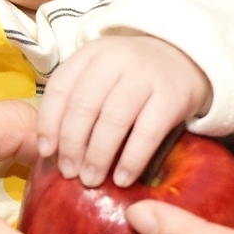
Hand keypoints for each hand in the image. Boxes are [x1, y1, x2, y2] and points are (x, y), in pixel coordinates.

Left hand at [39, 35, 213, 185]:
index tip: (46, 152)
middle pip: (84, 106)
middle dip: (72, 144)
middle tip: (69, 172)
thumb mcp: (102, 74)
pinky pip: (147, 133)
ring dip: (98, 155)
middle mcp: (116, 59)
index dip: (49, 123)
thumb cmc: (133, 76)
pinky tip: (122, 178)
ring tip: (91, 180)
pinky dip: (131, 159)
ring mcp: (146, 76)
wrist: (186, 60)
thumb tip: (52, 150)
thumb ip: (77, 99)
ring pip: (113, 120)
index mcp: (91, 53)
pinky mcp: (171, 96)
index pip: (60, 88)